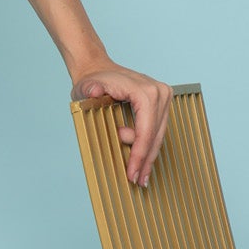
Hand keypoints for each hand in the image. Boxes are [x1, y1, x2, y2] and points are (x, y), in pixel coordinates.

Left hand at [69, 64, 172, 186]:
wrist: (96, 67)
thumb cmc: (92, 79)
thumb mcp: (86, 86)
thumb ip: (90, 89)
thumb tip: (95, 91)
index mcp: (145, 91)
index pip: (146, 130)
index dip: (139, 154)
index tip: (132, 173)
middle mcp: (159, 92)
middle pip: (155, 135)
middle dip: (146, 160)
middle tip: (138, 180)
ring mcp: (163, 95)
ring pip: (159, 134)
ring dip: (150, 155)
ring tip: (141, 175)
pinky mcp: (161, 101)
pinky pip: (158, 128)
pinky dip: (150, 144)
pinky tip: (145, 160)